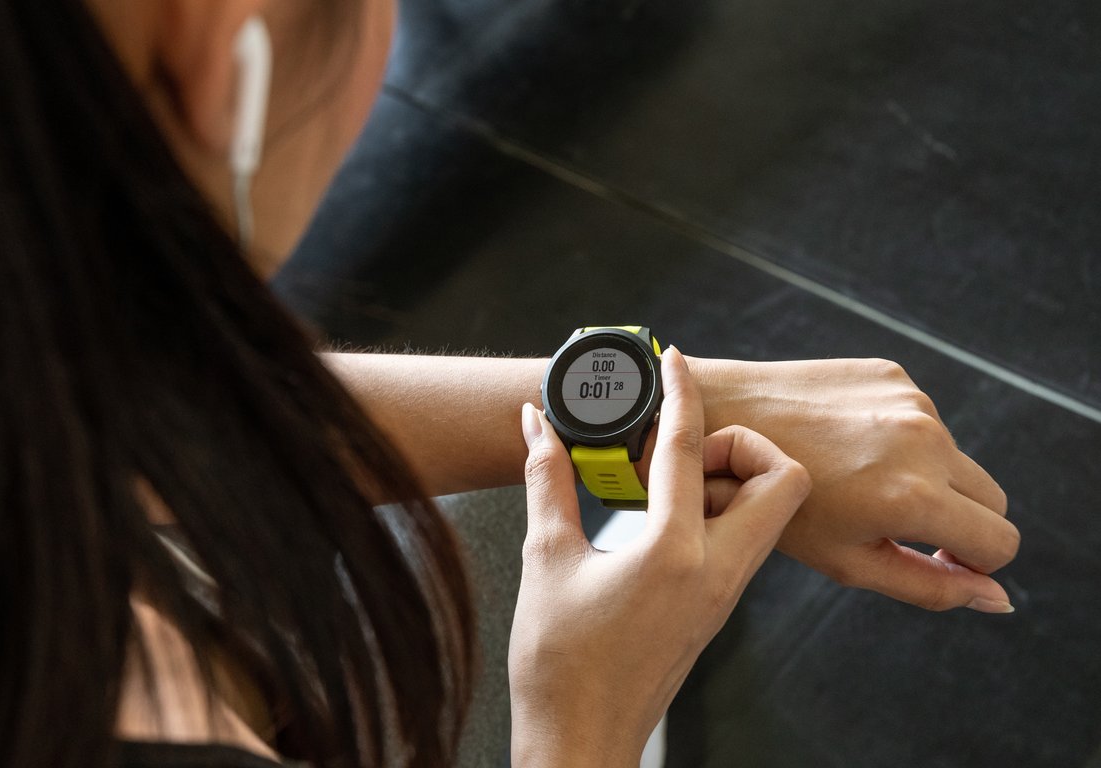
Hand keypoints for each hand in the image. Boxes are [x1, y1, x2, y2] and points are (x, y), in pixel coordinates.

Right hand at [509, 348, 810, 766]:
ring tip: (665, 477)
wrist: (579, 739)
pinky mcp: (716, 608)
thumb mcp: (546, 559)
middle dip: (743, 444)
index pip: (689, 449)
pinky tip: (661, 512)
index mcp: (673, 553)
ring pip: (769, 512)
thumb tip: (537, 427)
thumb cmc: (560, 665)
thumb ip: (547, 482)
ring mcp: (724, 593)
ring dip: (731, 478)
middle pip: (782, 480)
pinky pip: (743, 540)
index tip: (675, 361)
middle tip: (682, 445)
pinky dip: (717, 510)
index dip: (682, 394)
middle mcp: (716, 571)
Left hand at [686, 356, 1018, 612]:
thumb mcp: (847, 561)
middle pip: (992, 499)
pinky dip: (901, 439)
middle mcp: (924, 441)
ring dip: (928, 477)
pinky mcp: (892, 373)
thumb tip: (997, 598)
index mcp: (914, 497)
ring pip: (957, 458)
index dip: (973, 562)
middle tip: (901, 528)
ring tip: (857, 482)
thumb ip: (930, 586)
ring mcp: (911, 400)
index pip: (999, 542)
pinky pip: (924, 418)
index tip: (935, 559)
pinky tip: (846, 445)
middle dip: (961, 522)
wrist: (720, 419)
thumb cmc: (773, 504)